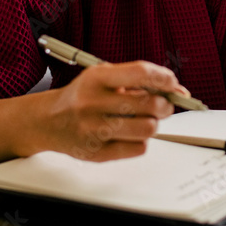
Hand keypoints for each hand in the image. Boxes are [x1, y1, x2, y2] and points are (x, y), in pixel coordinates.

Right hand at [41, 61, 189, 161]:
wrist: (47, 121)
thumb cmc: (82, 96)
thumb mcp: (104, 78)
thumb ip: (138, 81)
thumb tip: (178, 90)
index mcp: (96, 78)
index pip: (140, 73)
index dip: (163, 78)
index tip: (172, 83)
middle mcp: (93, 102)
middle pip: (149, 104)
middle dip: (164, 105)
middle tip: (162, 106)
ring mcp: (94, 130)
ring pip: (147, 129)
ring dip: (153, 124)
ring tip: (144, 120)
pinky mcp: (97, 153)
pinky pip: (138, 149)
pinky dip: (140, 141)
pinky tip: (129, 134)